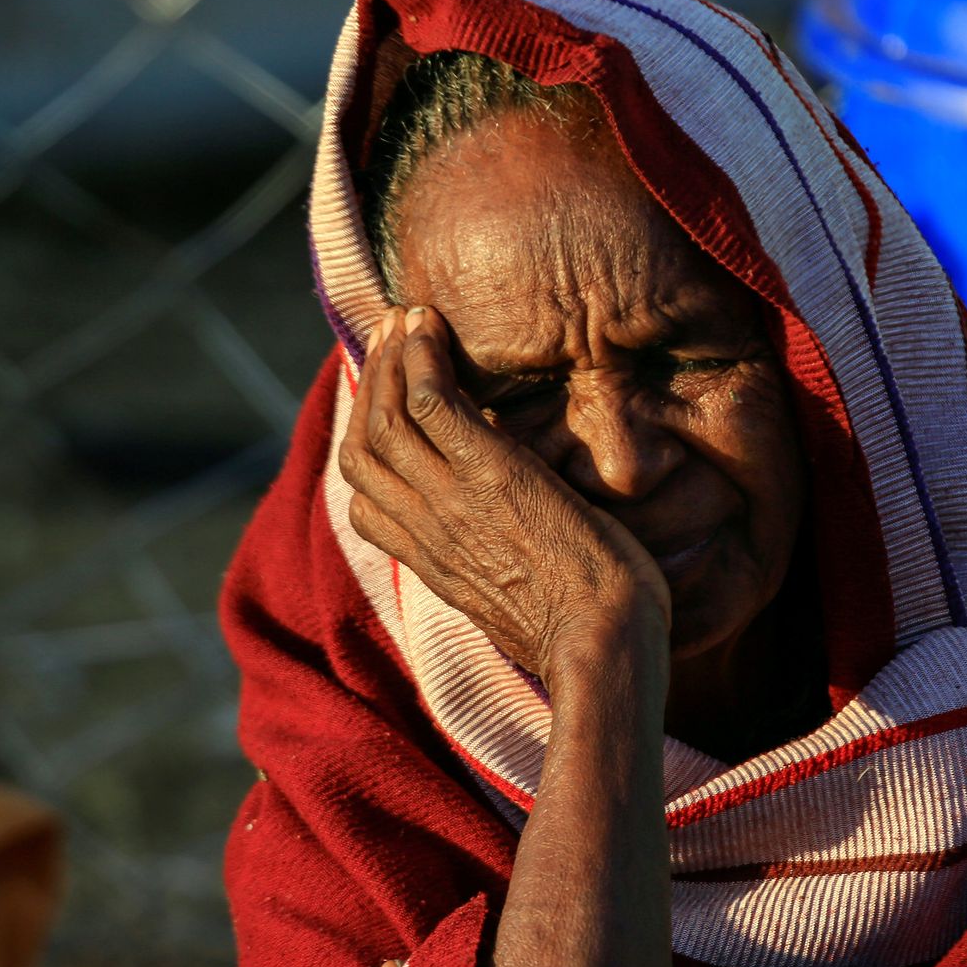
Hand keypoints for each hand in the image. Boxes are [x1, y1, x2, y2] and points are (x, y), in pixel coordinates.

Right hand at [339, 306, 671, 691]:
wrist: (603, 648)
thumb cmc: (585, 632)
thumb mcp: (520, 601)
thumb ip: (498, 563)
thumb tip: (512, 543)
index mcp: (432, 563)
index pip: (364, 500)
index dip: (365, 444)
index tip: (382, 405)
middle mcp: (427, 529)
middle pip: (363, 448)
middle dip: (369, 386)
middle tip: (386, 338)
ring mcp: (453, 500)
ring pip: (388, 416)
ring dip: (391, 359)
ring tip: (405, 318)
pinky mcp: (491, 474)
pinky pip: (433, 403)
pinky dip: (421, 359)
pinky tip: (429, 327)